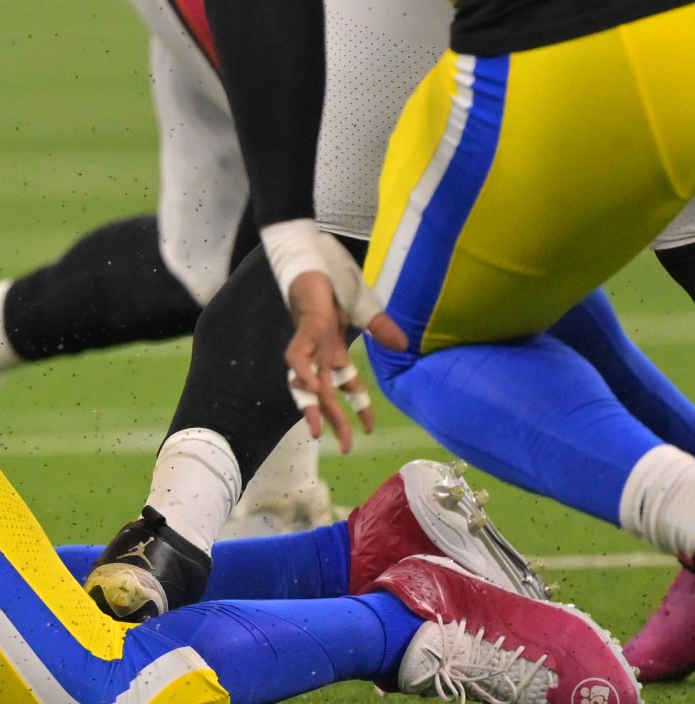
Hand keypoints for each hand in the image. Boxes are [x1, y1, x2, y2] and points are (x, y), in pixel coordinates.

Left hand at [285, 270, 380, 451]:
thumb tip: (403, 346)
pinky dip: (302, 371)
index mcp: (334, 350)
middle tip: (345, 449)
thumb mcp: (365, 306)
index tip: (369, 431)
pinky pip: (299, 354)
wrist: (312, 253)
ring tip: (318, 432)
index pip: (346, 387)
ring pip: (308, 382)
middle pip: (327, 394)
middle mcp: (320, 352)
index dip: (357, 409)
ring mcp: (311, 341)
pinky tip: (308, 387)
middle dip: (335, 421)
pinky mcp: (306, 327)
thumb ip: (381, 327)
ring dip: (313, 407)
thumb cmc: (333, 278)